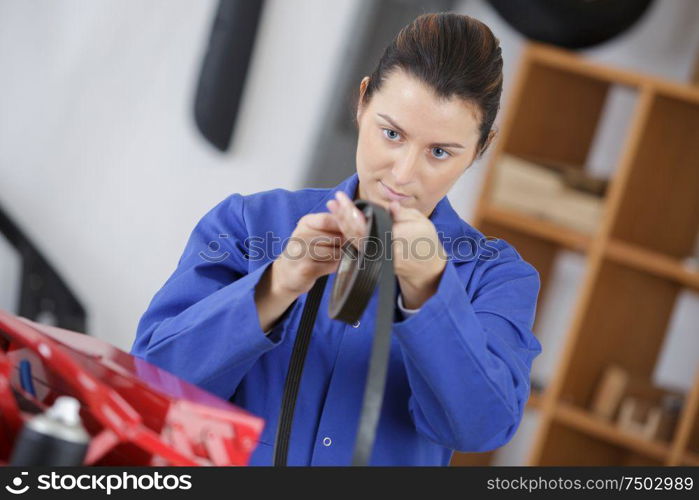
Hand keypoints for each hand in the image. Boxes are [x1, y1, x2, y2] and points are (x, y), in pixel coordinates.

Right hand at [272, 211, 346, 295]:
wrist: (286, 274)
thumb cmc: (307, 251)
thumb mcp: (315, 232)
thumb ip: (334, 224)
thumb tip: (357, 219)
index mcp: (306, 222)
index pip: (328, 220)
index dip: (344, 227)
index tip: (352, 233)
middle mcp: (301, 235)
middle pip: (336, 237)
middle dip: (343, 245)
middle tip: (337, 249)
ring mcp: (301, 252)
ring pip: (336, 252)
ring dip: (338, 257)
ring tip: (328, 258)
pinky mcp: (305, 268)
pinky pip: (331, 265)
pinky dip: (333, 267)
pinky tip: (324, 267)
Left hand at [327, 191, 446, 308]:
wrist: (425, 267)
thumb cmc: (425, 241)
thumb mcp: (420, 222)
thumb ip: (403, 213)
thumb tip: (391, 206)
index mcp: (392, 238)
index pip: (365, 224)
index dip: (350, 211)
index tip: (342, 198)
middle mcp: (380, 249)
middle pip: (354, 231)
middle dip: (341, 215)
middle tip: (333, 201)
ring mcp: (374, 255)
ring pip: (352, 239)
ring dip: (340, 222)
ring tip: (334, 207)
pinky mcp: (372, 258)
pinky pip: (356, 244)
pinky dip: (346, 231)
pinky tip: (341, 220)